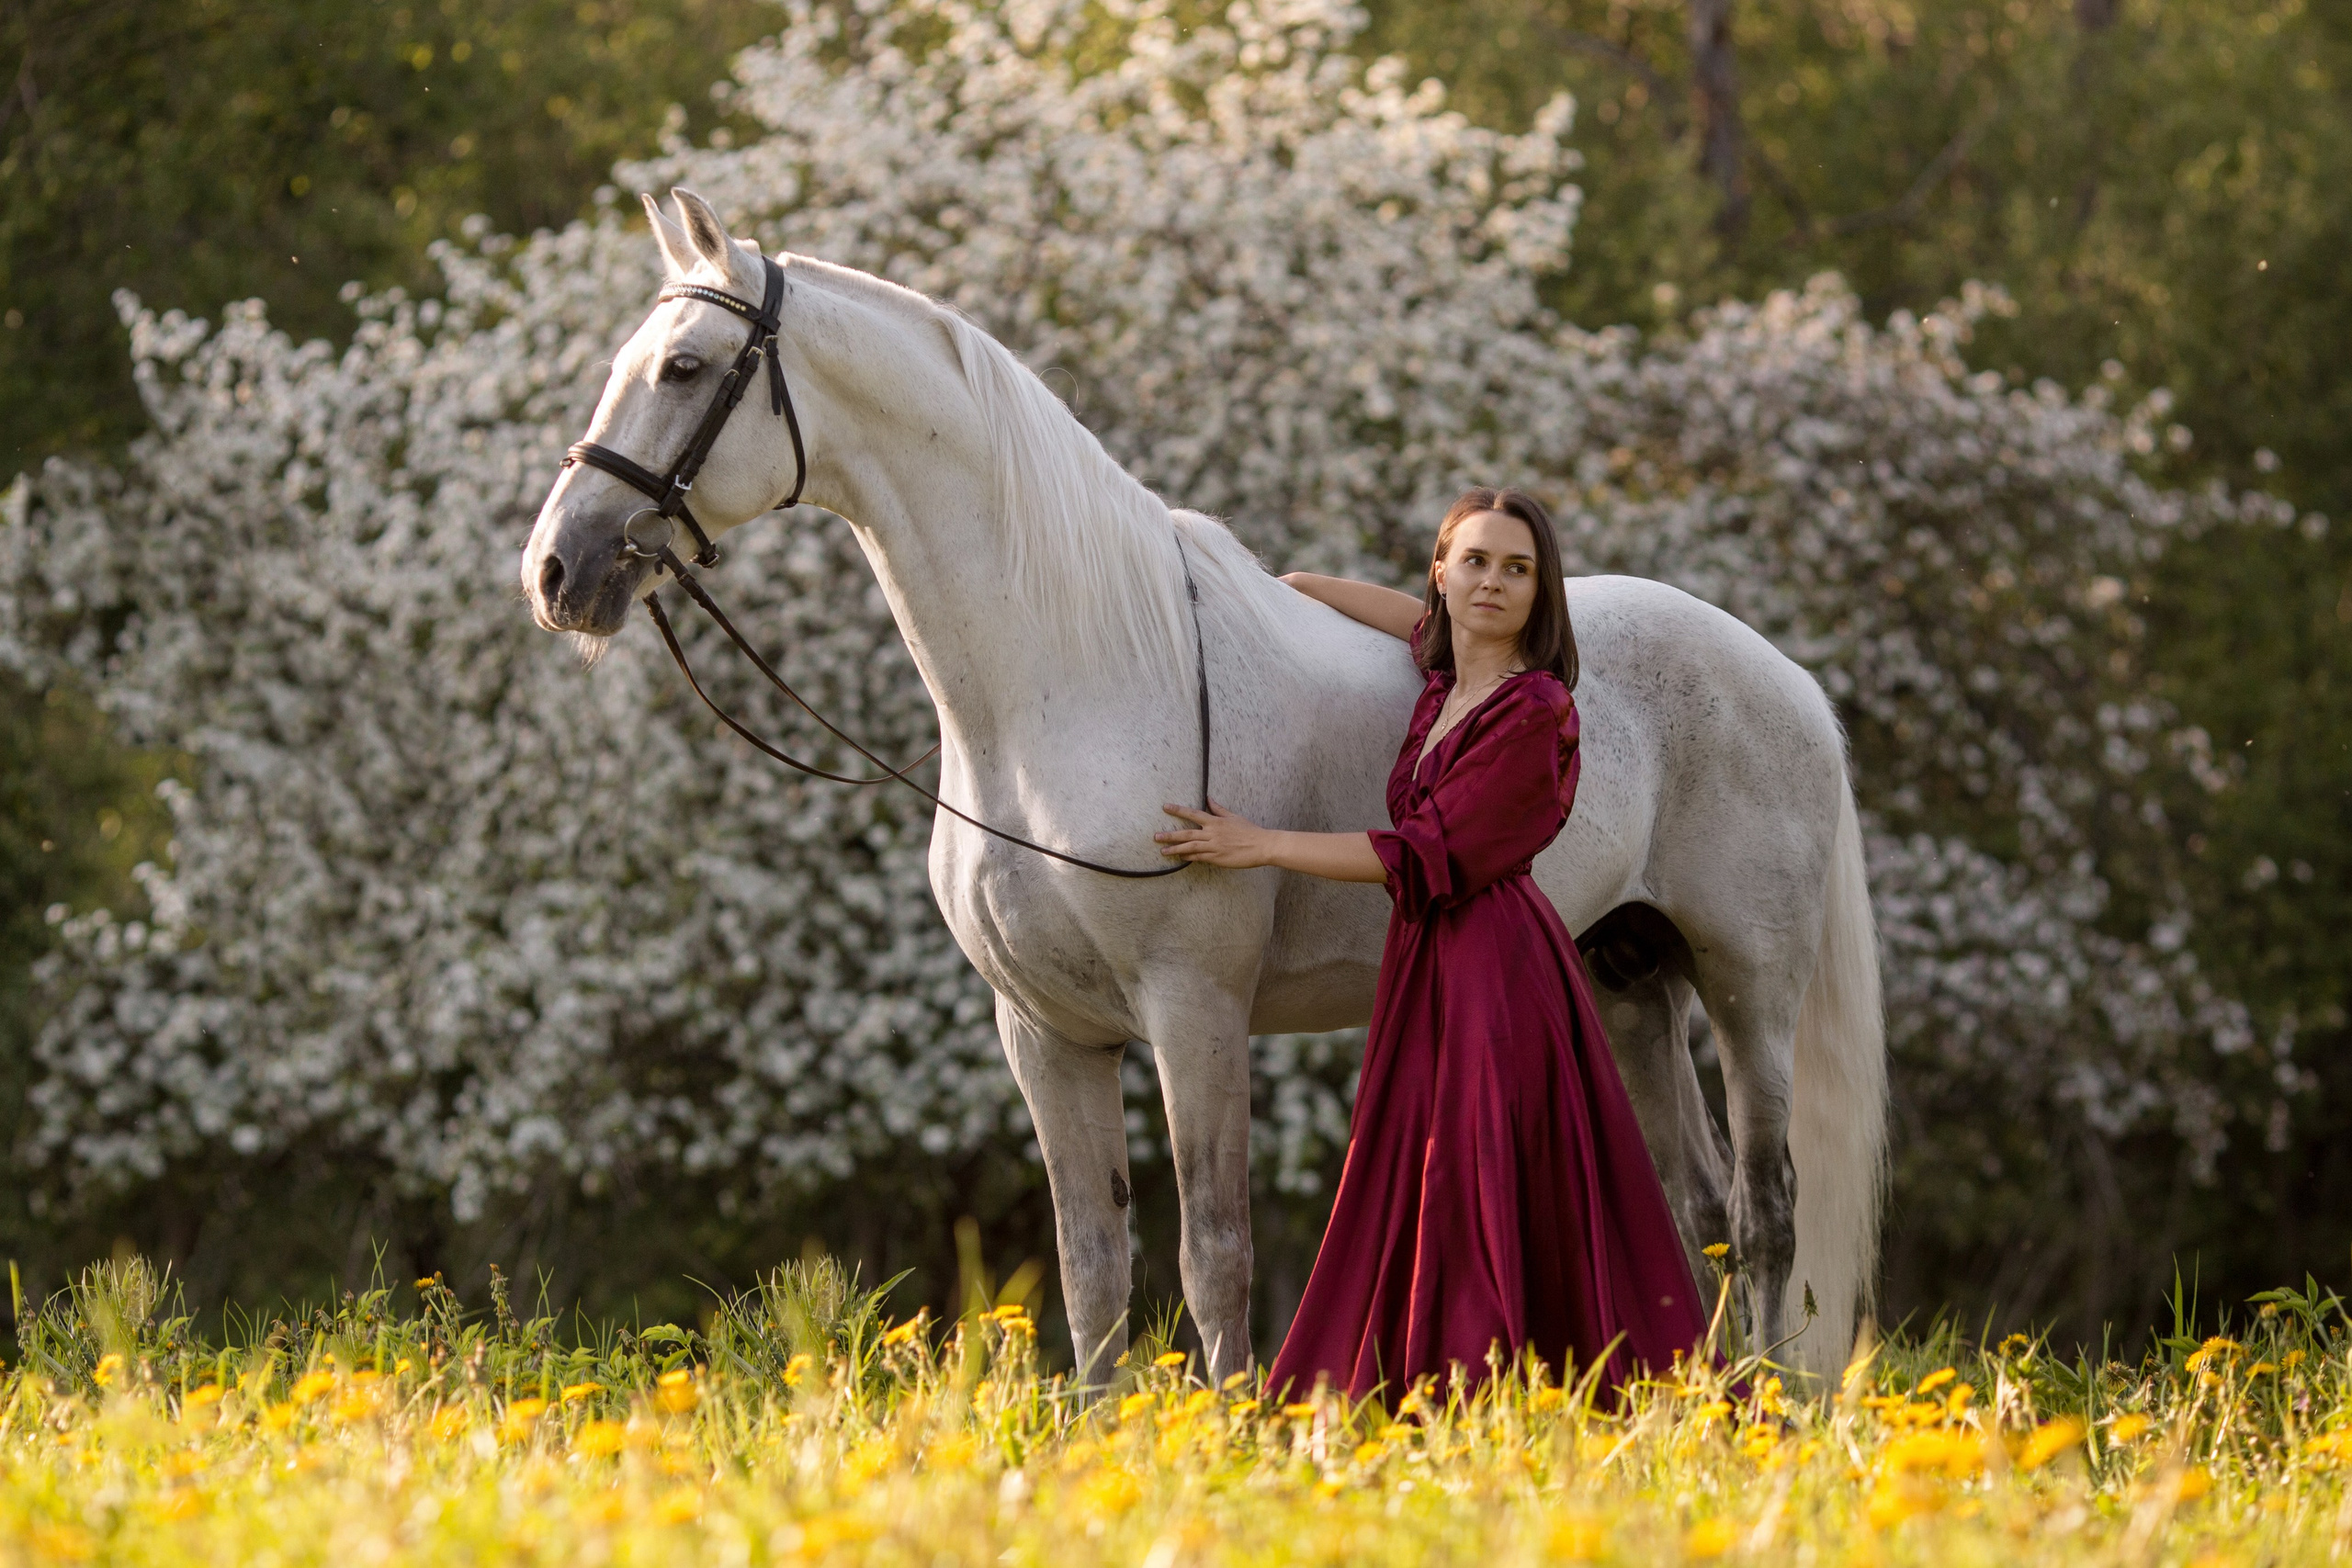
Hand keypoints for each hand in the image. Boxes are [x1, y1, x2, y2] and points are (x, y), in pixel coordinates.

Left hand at [1155, 800, 1272, 866]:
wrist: (1262, 846)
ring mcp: (1214, 847)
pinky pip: (1199, 857)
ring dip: (1175, 849)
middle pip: (1187, 833)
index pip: (1193, 813)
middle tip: (1156, 836)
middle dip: (1170, 835)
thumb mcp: (1234, 817)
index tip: (1165, 807)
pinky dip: (1189, 857)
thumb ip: (1219, 809)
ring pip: (1190, 847)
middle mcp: (1212, 833)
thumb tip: (1208, 798)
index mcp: (1216, 821)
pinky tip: (1180, 857)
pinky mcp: (1217, 858)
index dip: (1178, 810)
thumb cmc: (1249, 831)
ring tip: (1163, 851)